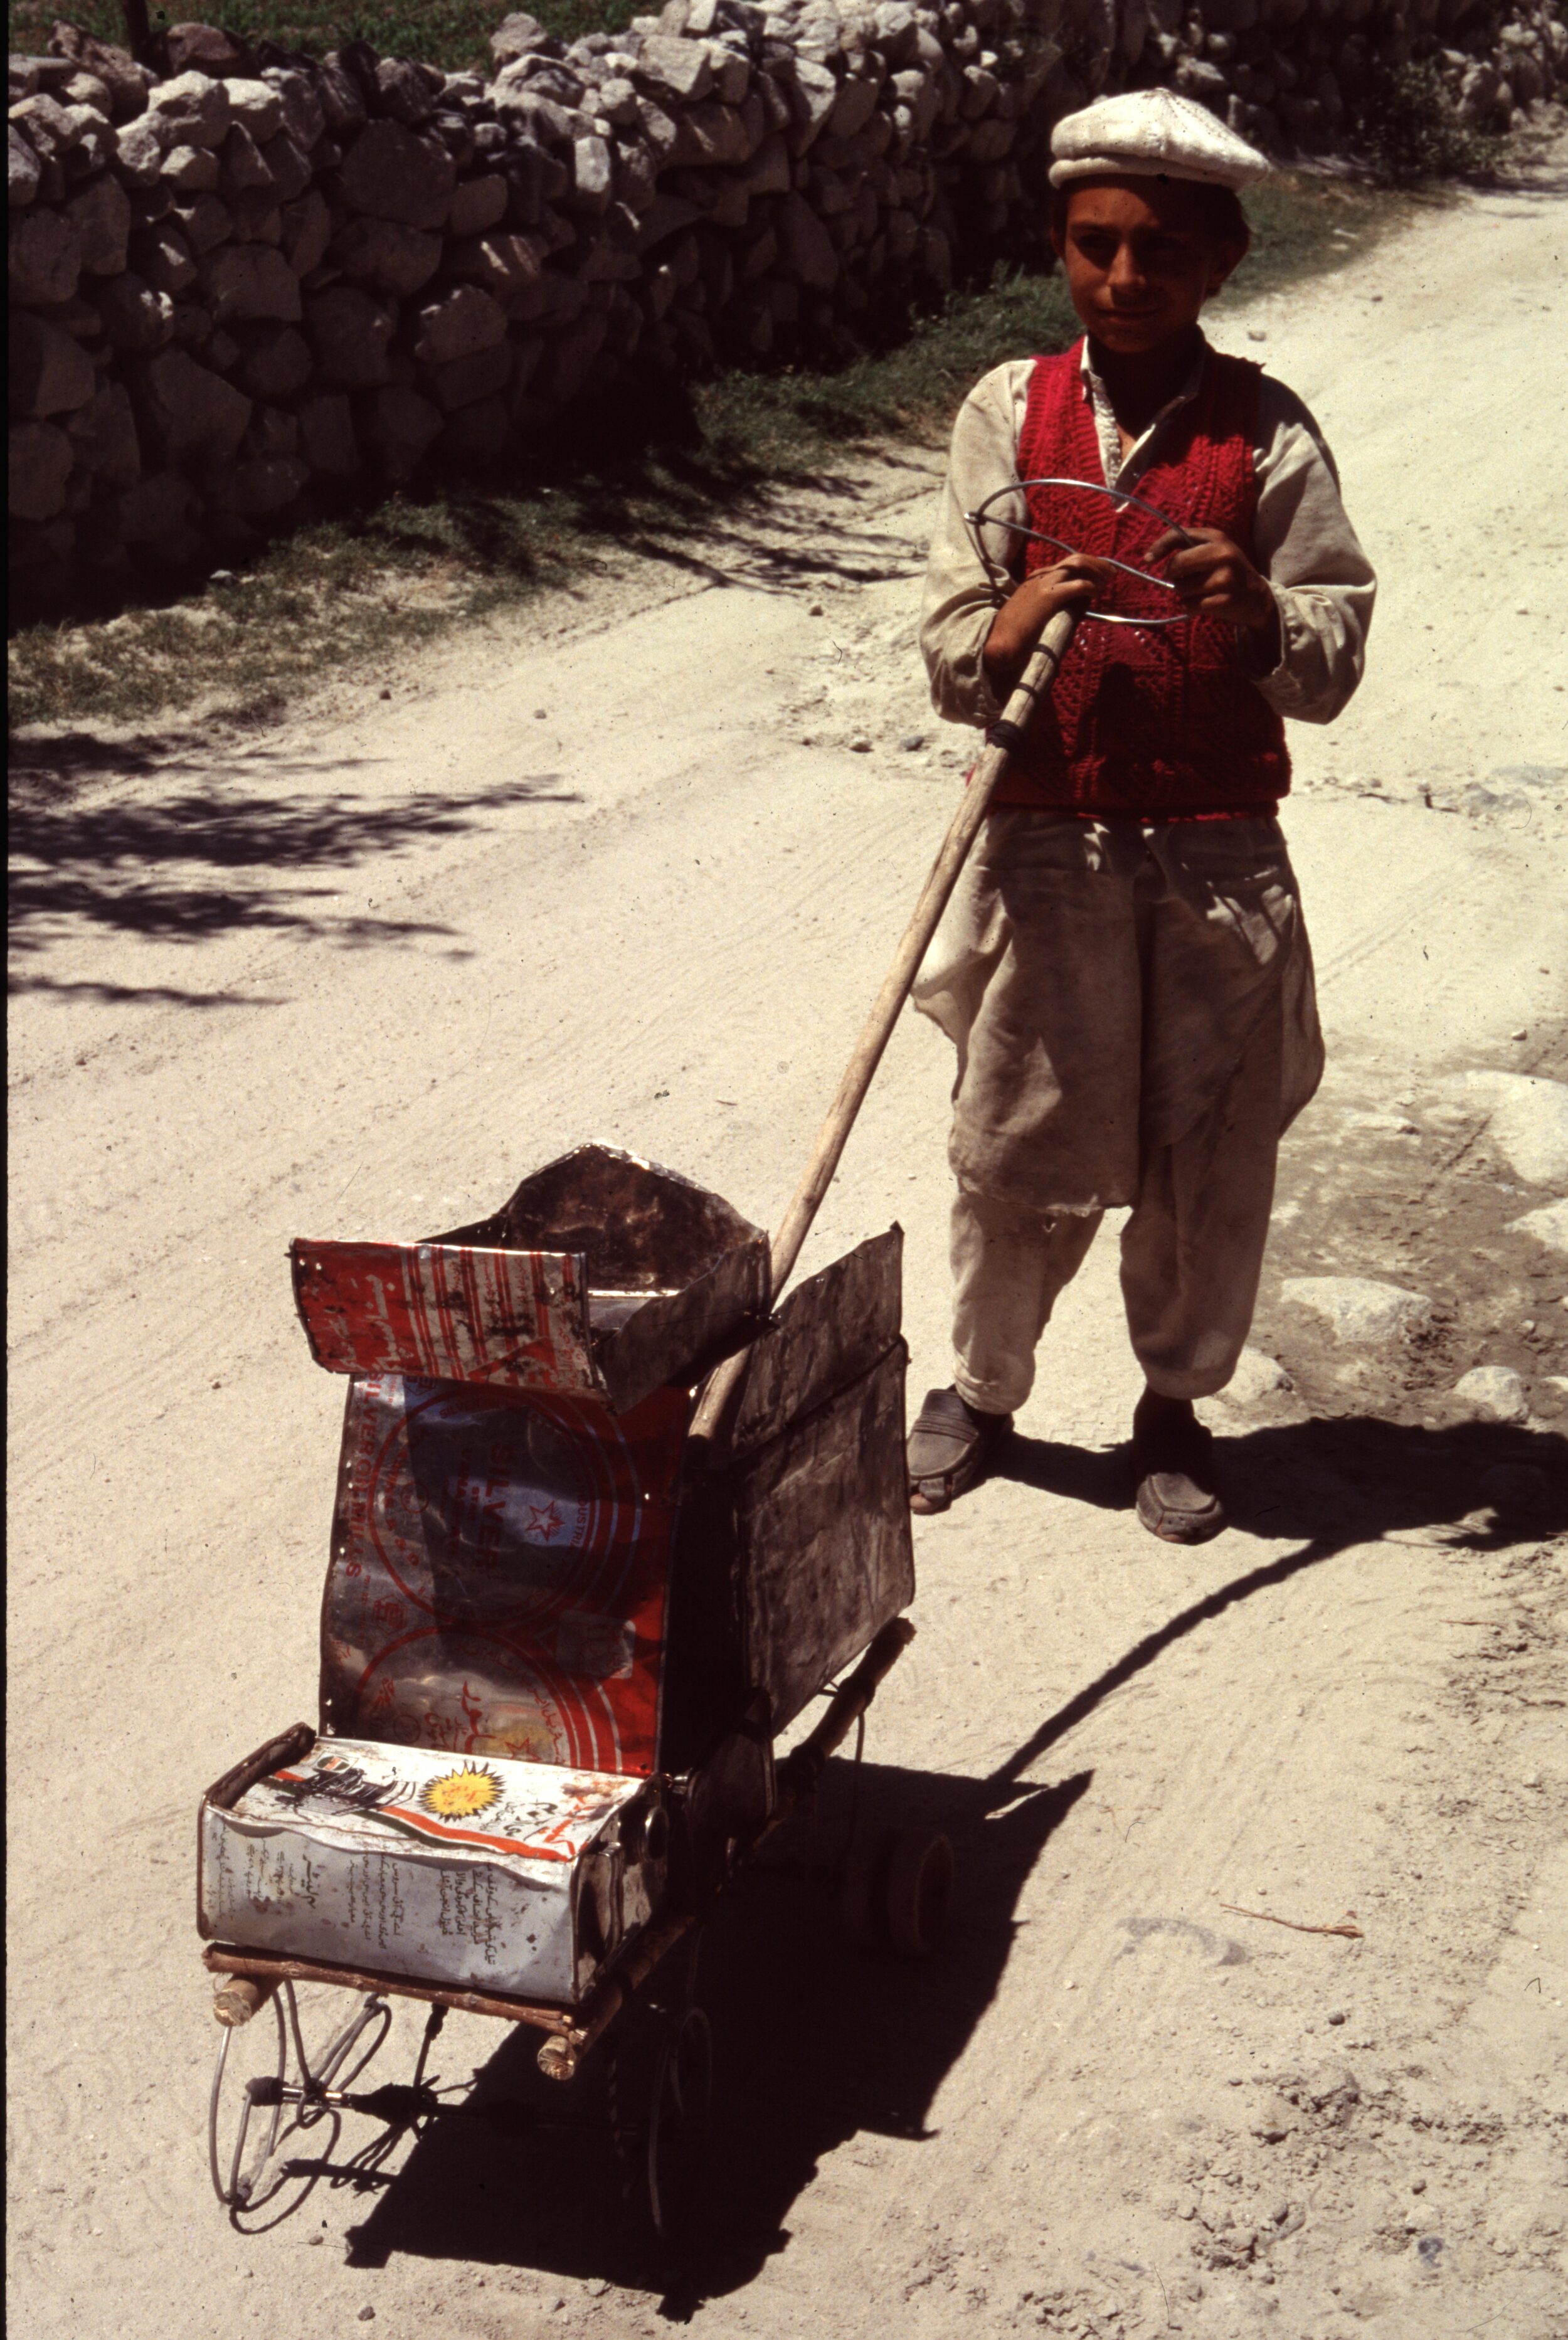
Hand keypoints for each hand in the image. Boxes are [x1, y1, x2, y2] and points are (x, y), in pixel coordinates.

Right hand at [983, 554, 1114, 692]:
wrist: (998, 643)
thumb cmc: (1013, 636)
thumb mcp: (1034, 614)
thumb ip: (1052, 606)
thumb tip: (1077, 606)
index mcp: (1035, 579)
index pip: (1066, 564)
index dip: (1087, 566)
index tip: (1100, 574)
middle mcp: (1040, 576)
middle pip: (1074, 559)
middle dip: (1096, 563)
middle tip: (1110, 574)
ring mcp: (1043, 584)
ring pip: (1077, 565)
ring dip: (1096, 571)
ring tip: (1107, 581)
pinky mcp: (1048, 597)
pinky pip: (1076, 585)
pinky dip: (1090, 587)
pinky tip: (1096, 593)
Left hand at [1149, 525, 1279, 647]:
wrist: (1257, 597)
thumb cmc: (1227, 572)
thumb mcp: (1213, 550)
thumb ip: (1188, 547)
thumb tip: (1151, 557)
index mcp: (1217, 537)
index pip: (1179, 535)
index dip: (1159, 547)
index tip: (1147, 559)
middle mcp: (1223, 554)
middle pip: (1177, 564)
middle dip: (1173, 575)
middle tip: (1183, 579)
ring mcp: (1225, 578)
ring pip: (1181, 588)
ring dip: (1183, 594)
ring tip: (1201, 591)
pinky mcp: (1224, 600)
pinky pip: (1189, 605)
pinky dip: (1190, 607)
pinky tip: (1204, 604)